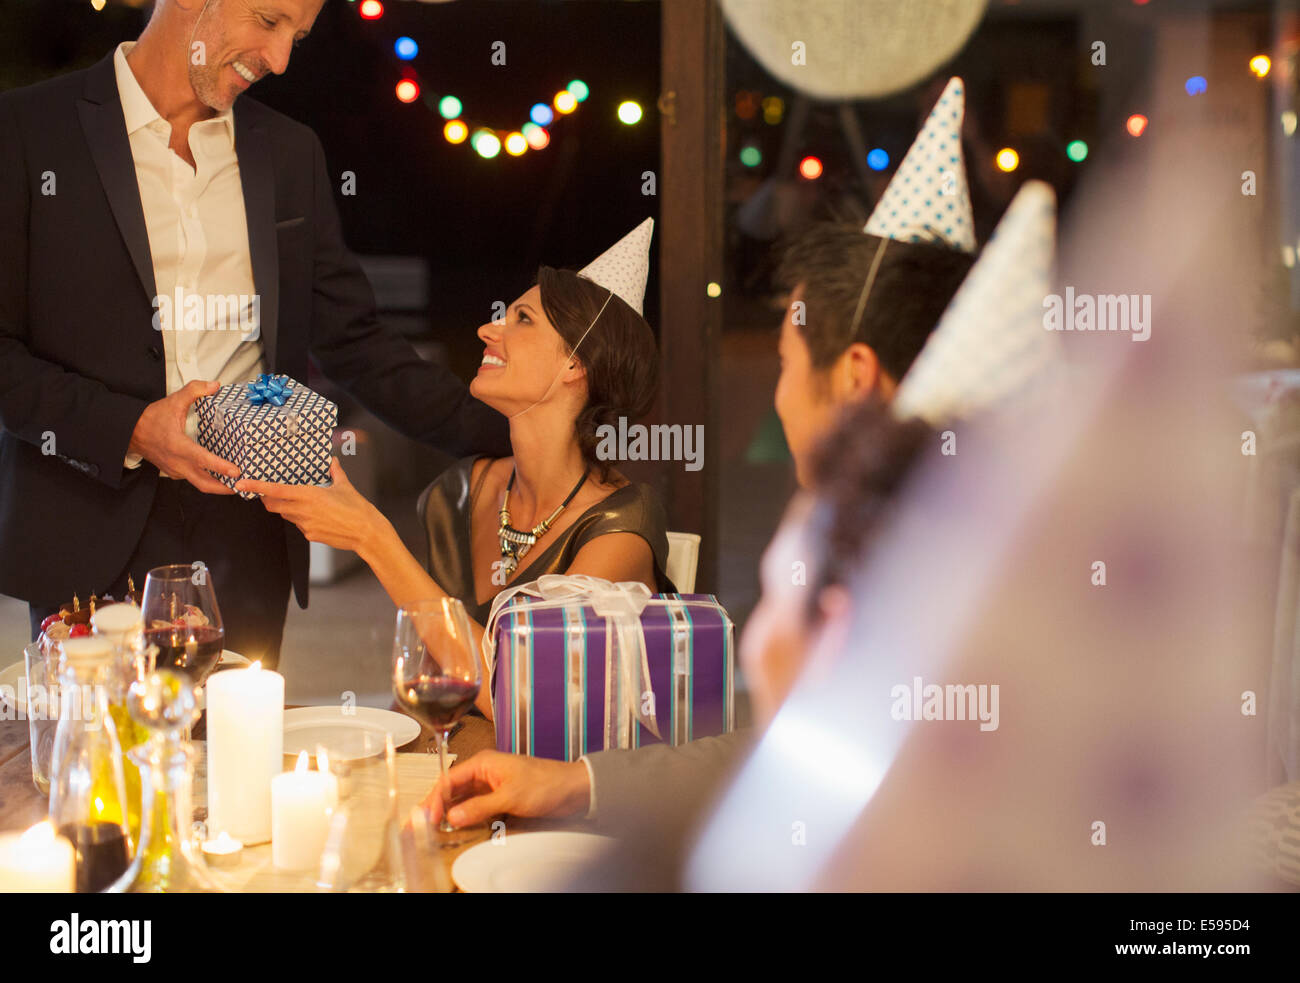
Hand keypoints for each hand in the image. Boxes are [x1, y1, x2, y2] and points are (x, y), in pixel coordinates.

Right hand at [128, 380, 239, 493]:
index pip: (202, 460)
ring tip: (237, 484)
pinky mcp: (174, 472)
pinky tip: (220, 477)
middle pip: (204, 483)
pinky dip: (208, 481)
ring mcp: (175, 470)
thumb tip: (214, 386)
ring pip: (200, 484)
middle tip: (244, 485)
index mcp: (178, 446)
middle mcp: (177, 462)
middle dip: (225, 488)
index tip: (236, 471)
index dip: (220, 467)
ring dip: (218, 486)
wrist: (130, 432)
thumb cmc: (151, 418)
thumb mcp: (173, 401)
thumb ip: (194, 390)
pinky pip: (194, 480)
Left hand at [237, 458, 385, 553]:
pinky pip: (299, 525)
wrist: (367, 532)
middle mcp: (303, 510)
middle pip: (272, 505)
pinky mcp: (310, 535)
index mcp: (310, 494)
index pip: (275, 490)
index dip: (256, 487)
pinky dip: (301, 519)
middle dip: (267, 499)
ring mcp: (305, 525)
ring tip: (300, 503)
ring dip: (286, 508)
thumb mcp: (345, 486)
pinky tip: (316, 517)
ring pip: (285, 515)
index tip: (242, 483)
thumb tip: (332, 460)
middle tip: (267, 493)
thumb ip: (335, 472)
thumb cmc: (357, 508)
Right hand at [421, 750, 590, 827]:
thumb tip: (453, 817)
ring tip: (433, 829)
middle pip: (452, 790)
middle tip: (420, 826)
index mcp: (483, 763)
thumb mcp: (510, 796)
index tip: (426, 818)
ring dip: (449, 813)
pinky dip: (465, 817)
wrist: (573, 789)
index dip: (434, 800)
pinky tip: (457, 828)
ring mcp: (491, 786)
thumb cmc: (546, 783)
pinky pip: (475, 808)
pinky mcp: (499, 799)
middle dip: (436, 807)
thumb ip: (480, 807)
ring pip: (462, 800)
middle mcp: (484, 773)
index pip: (449, 780)